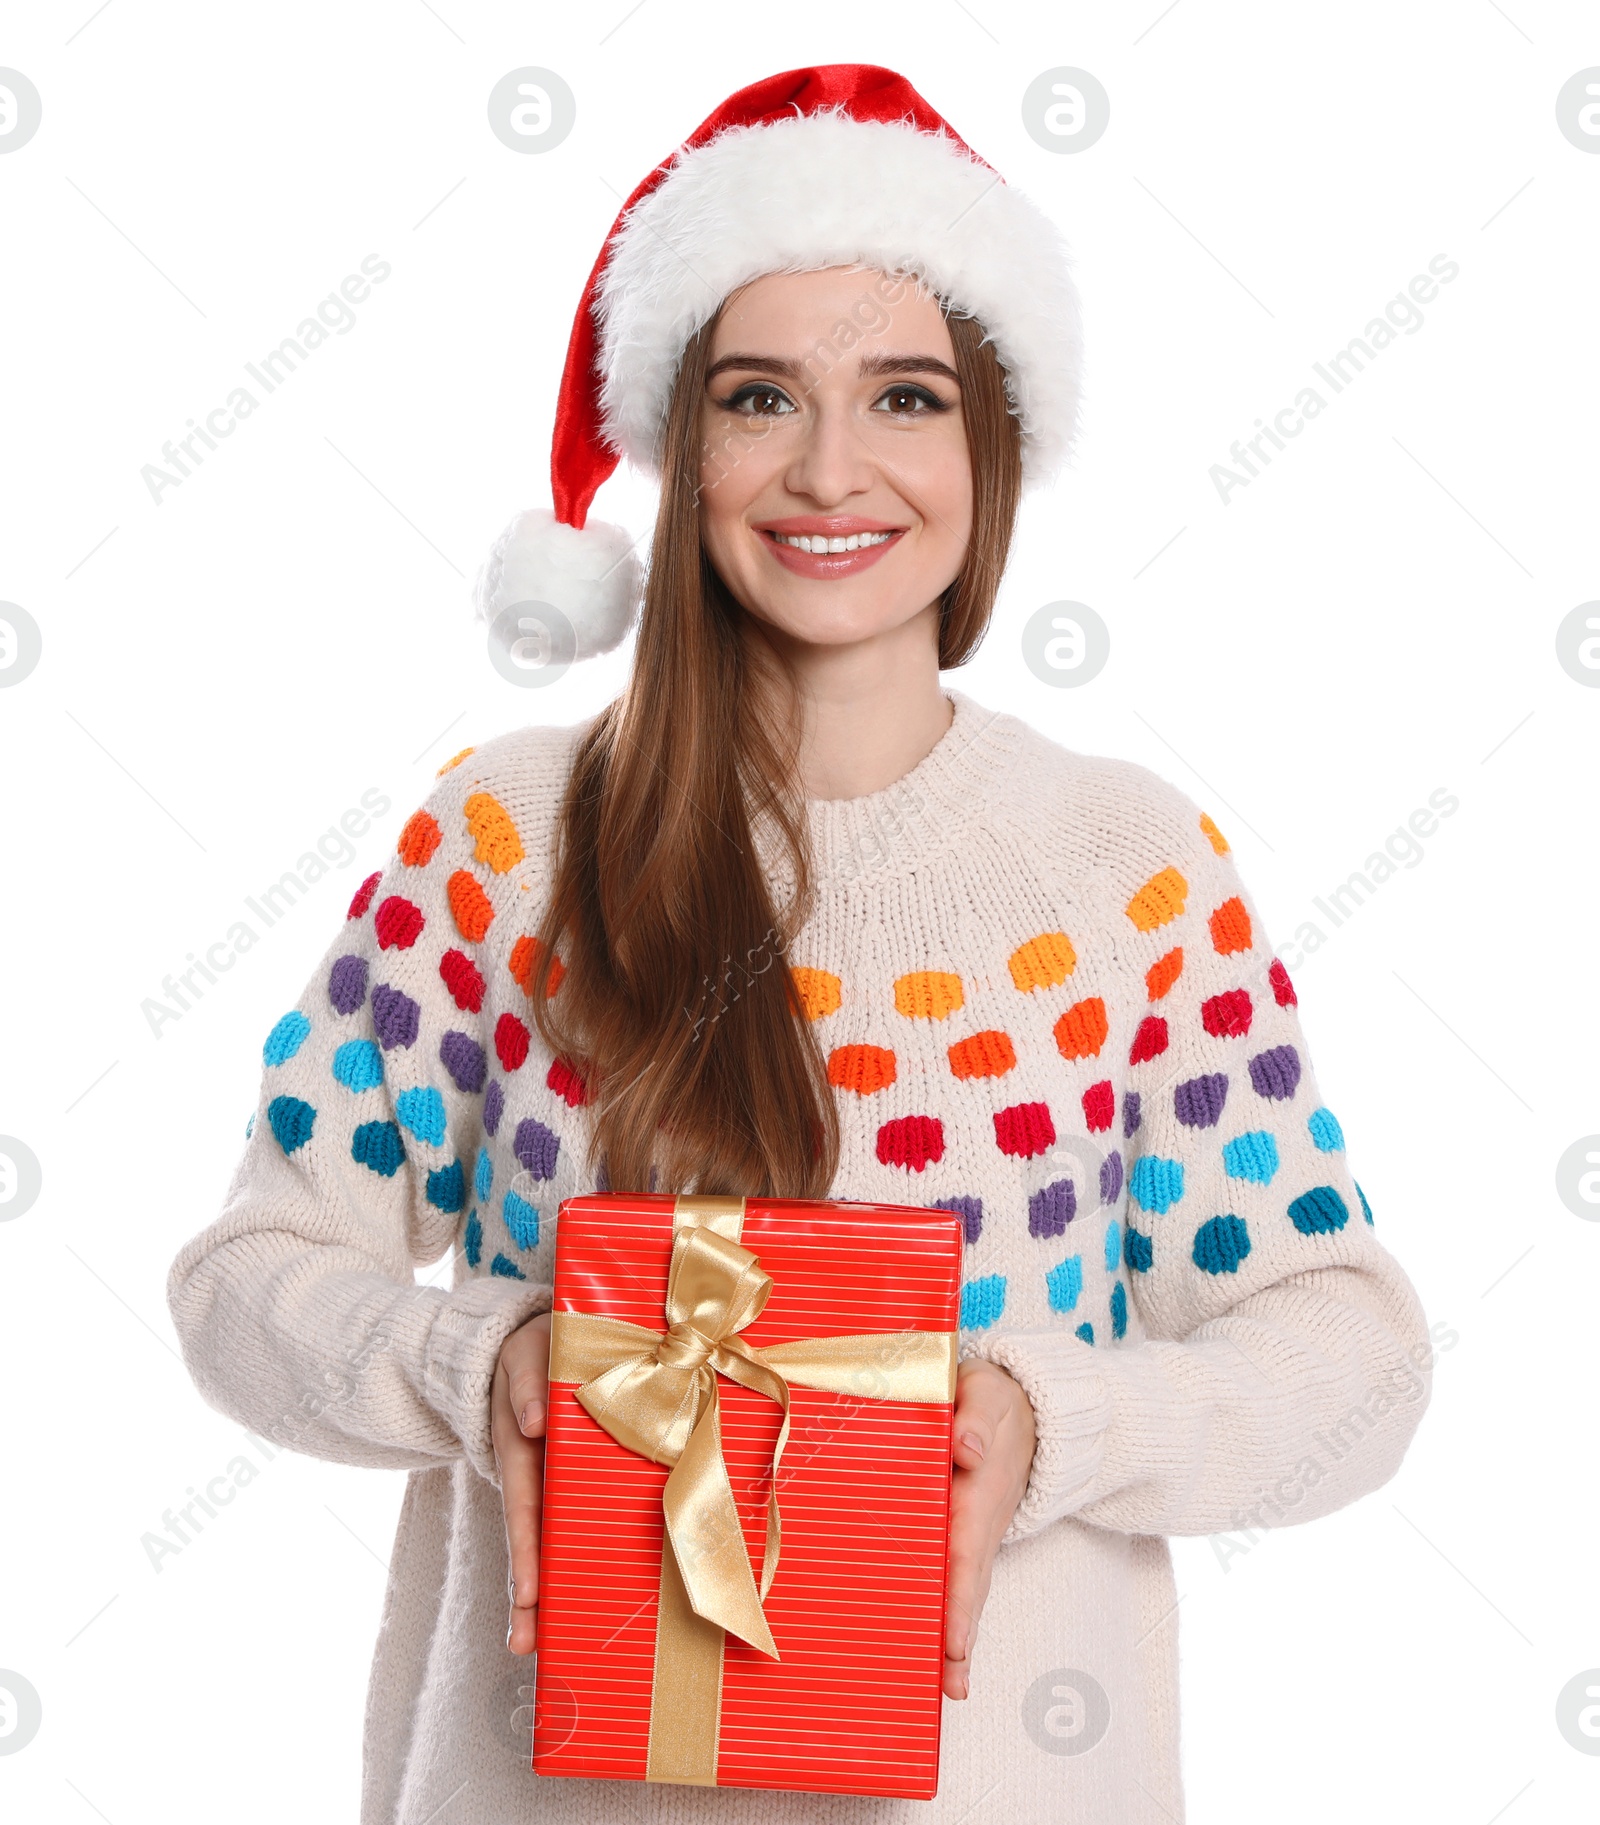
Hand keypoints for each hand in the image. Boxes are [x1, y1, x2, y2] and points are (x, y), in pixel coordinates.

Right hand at [493, 1310, 550, 1654]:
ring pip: (552, 1539)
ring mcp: (554, 1480)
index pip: (523, 1508)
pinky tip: (591, 1596)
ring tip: (541, 1645)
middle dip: (528, 1594)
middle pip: (531, 1540)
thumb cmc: (536, 1347)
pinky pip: (577, 1519)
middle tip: (527, 1646)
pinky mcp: (575, 1478)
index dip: (527, 1552)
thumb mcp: (526, 1355)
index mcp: (522, 1448)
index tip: (529, 1595)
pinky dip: (578, 1556)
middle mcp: (535, 1474)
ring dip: (546, 1590)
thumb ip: (530, 1383)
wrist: (541, 1335)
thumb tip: (533, 1423)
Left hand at [944, 1358, 1035, 1699]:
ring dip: (957, 1637)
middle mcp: (980, 1520)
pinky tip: (939, 1652)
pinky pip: (958, 1575)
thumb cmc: (995, 1397)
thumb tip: (964, 1448)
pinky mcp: (968, 1532)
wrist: (1027, 1404)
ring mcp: (977, 1531)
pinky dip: (951, 1612)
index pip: (965, 1550)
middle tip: (951, 1686)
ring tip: (948, 1689)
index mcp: (979, 1490)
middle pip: (969, 1586)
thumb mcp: (987, 1392)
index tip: (955, 1640)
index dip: (959, 1596)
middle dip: (960, 1634)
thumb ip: (975, 1416)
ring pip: (966, 1589)